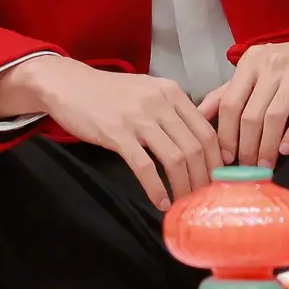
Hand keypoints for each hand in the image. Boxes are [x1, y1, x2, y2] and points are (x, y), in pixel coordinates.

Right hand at [16, 57, 222, 209]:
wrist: (71, 84)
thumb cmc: (110, 92)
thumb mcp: (148, 90)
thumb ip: (173, 109)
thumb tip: (198, 140)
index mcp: (171, 92)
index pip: (205, 130)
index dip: (216, 160)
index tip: (218, 181)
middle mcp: (160, 102)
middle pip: (195, 147)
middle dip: (203, 178)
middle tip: (204, 198)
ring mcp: (138, 117)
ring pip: (175, 158)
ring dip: (183, 187)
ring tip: (184, 203)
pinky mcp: (117, 133)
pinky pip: (144, 166)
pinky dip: (156, 188)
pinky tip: (161, 202)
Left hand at [198, 26, 288, 168]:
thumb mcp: (257, 71)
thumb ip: (228, 91)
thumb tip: (198, 114)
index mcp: (252, 60)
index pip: (230, 101)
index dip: (225, 133)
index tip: (225, 158)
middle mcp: (272, 62)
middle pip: (251, 113)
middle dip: (246, 147)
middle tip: (246, 168)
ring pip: (275, 115)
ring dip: (267, 146)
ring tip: (264, 166)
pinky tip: (286, 150)